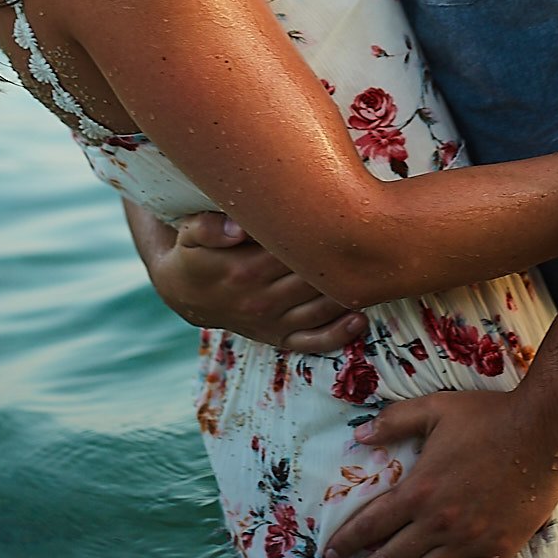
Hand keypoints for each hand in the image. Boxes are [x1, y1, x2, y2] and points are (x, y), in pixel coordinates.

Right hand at [157, 211, 368, 352]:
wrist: (183, 293)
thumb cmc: (194, 252)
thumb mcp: (190, 231)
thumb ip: (209, 226)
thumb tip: (238, 227)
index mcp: (244, 269)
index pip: (294, 248)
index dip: (321, 232)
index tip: (343, 216)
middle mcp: (261, 299)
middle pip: (315, 277)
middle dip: (343, 259)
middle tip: (371, 239)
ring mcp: (272, 321)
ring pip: (321, 309)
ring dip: (348, 293)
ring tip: (374, 271)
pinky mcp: (277, 338)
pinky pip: (312, 342)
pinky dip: (339, 334)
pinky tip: (360, 318)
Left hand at [326, 387, 557, 557]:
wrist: (542, 431)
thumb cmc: (488, 416)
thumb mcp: (435, 408)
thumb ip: (394, 421)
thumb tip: (358, 435)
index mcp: (419, 490)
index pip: (371, 525)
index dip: (346, 542)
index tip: (328, 556)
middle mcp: (439, 523)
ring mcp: (468, 542)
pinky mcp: (497, 551)